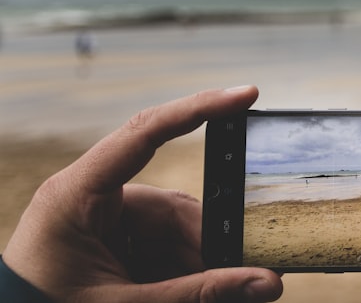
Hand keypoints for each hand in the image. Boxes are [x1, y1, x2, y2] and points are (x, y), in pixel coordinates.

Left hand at [3, 86, 282, 302]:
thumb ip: (199, 292)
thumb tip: (267, 282)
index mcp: (75, 194)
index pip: (146, 131)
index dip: (199, 108)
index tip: (246, 95)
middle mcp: (89, 194)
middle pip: (172, 204)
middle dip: (207, 243)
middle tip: (243, 270)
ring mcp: (98, 216)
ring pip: (172, 227)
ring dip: (195, 262)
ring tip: (219, 291)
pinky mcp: (106, 237)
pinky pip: (158, 243)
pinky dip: (180, 267)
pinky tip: (195, 289)